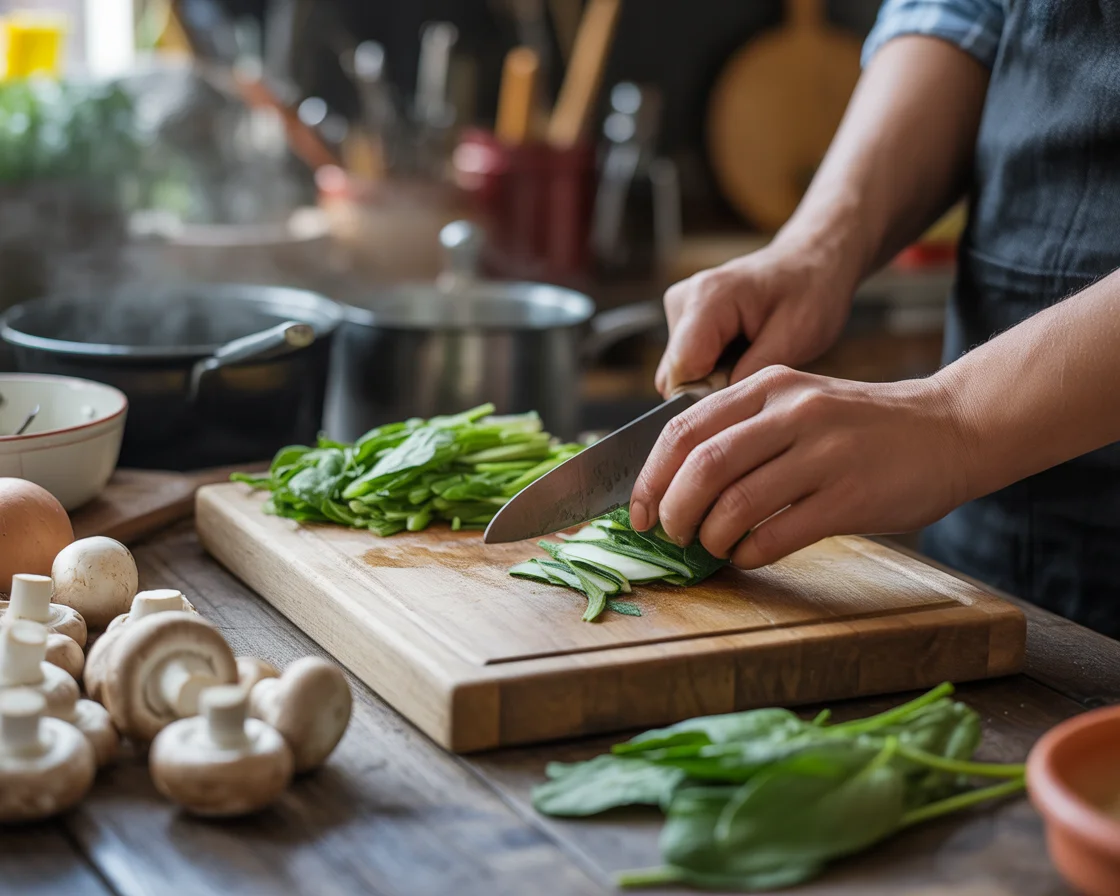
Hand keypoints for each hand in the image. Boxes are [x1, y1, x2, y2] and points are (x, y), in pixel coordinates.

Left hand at [629, 366, 972, 568]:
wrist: (949, 429)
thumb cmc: (860, 428)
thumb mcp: (798, 404)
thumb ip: (743, 431)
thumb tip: (674, 485)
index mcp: (769, 386)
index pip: (683, 428)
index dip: (650, 476)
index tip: (637, 511)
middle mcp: (793, 413)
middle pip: (703, 465)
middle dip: (673, 510)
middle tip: (670, 535)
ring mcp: (824, 454)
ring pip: (736, 503)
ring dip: (710, 536)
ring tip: (711, 547)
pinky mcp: (850, 496)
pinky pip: (778, 533)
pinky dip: (749, 553)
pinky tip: (747, 555)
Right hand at [655, 238, 859, 397]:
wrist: (810, 262)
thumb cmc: (810, 291)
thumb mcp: (794, 336)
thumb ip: (751, 374)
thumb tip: (718, 408)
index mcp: (708, 297)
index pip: (681, 370)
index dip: (709, 396)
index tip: (744, 395)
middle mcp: (684, 300)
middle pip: (676, 375)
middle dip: (712, 389)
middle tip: (757, 373)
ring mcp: (679, 309)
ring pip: (680, 373)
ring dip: (714, 379)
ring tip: (753, 359)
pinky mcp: (682, 320)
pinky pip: (687, 364)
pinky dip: (713, 369)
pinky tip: (742, 354)